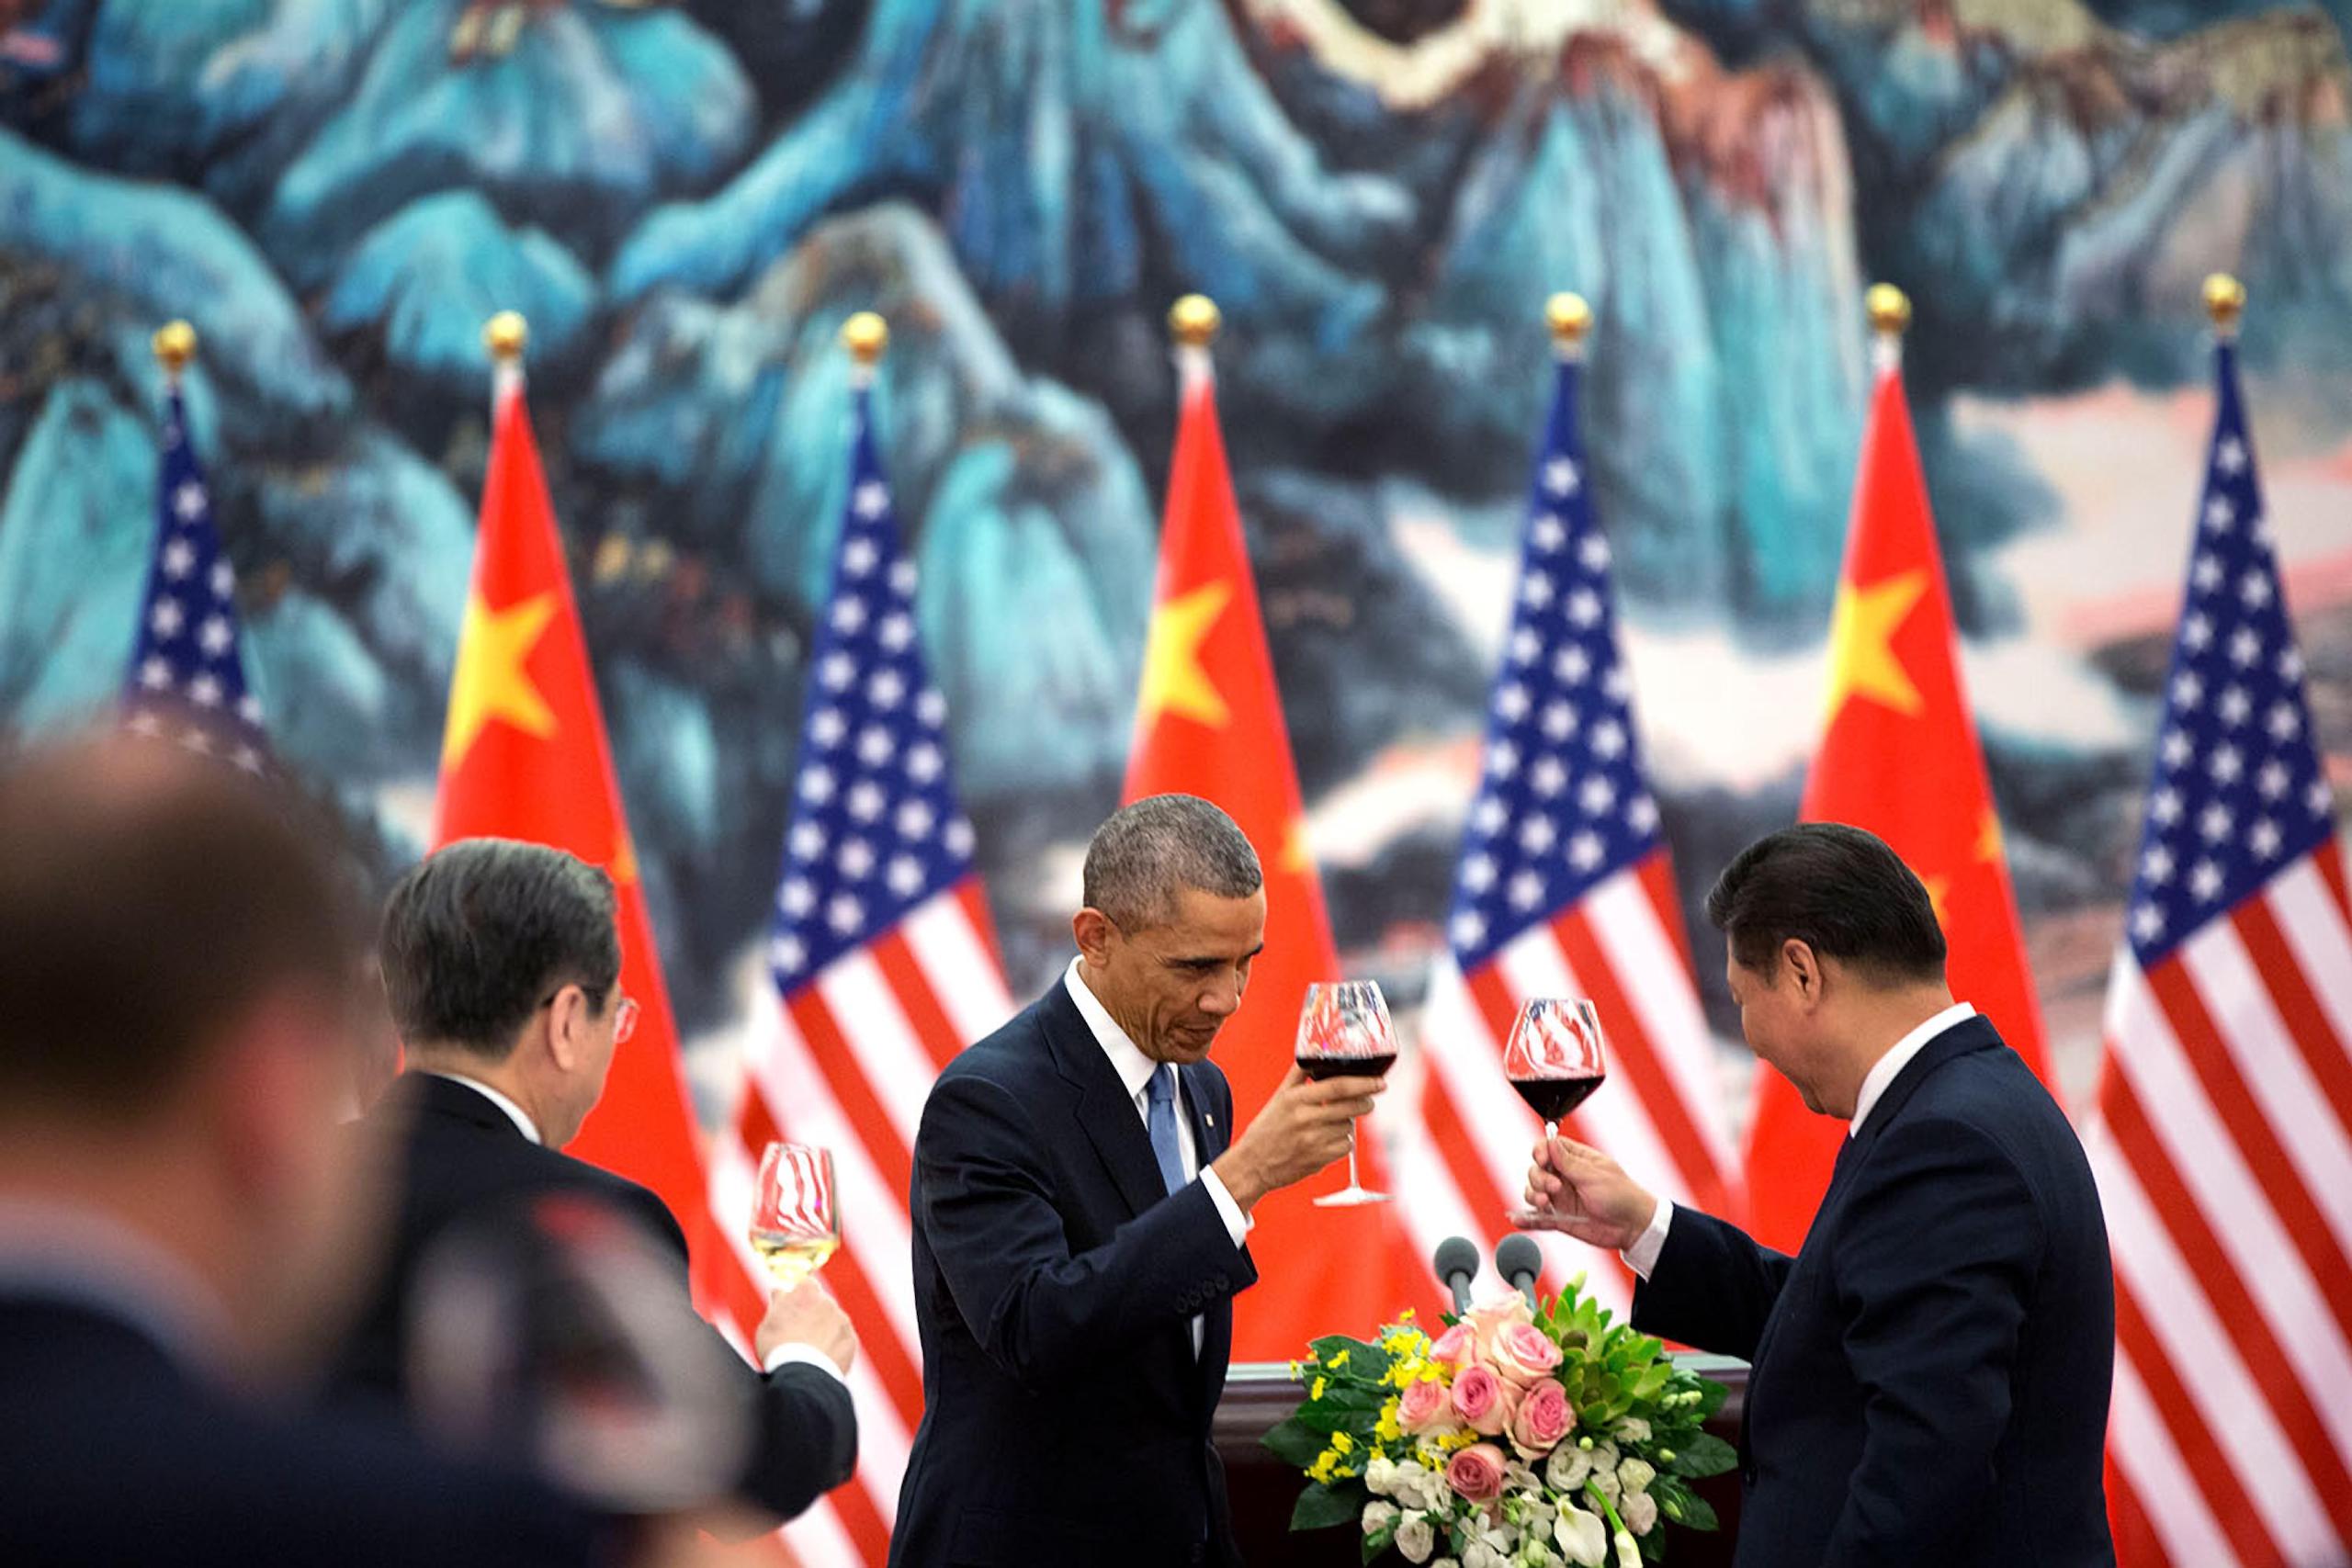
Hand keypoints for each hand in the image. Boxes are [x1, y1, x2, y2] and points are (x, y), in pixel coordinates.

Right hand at [753, 1278, 857, 1375]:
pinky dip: (834, 1348)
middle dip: (813, 1316)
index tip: (794, 1311)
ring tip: (809, 1353)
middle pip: (822, 1305)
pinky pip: (842, 1341)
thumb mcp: (768, 1323)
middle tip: (799, 1336)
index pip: (806, 1285)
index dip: (800, 1298)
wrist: (802, 1375)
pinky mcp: (851, 1340)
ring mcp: (842, 1321)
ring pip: (833, 1323)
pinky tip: (821, 1361)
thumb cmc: (779, 1347)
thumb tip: (780, 1291)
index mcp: (807, 1292)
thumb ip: (778, 1303)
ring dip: (825, 1332)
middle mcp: (828, 1302)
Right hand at [1211, 1064, 1385, 1211]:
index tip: (1379, 1082)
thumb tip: (1314, 1047)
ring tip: (1332, 1123)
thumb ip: (1299, 1072)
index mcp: (1295, 1099)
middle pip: (1350, 1106)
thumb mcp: (1280, 1096)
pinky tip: (1328, 1140)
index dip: (1363, 1083)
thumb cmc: (1267, 1128)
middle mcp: (1304, 1118)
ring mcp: (1312, 1140)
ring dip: (1348, 1123)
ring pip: (1349, 1127)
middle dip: (1365, 1103)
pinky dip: (1342, 1142)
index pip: (1337, 1086)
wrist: (1253, 1164)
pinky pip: (1345, 1146)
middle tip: (1368, 1101)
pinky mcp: (1318, 1159)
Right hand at [1521, 1135, 1656, 1251]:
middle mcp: (1564, 1177)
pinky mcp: (1560, 1219)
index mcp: (1575, 1160)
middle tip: (1554, 1187)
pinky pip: (1538, 1218)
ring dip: (1532, 1196)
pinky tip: (1517, 1219)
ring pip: (1533, 1192)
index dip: (1540, 1152)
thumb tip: (1550, 1142)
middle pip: (1536, 1170)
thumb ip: (1568, 1162)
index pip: (1547, 1148)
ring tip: (1544, 1203)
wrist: (1633, 1227)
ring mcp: (1561, 1198)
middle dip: (1538, 1177)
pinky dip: (1526, 1219)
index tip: (1542, 1159)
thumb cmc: (1621, 1195)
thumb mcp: (1595, 1175)